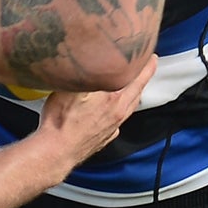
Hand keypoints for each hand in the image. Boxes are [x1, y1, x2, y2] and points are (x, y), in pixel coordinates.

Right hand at [33, 52, 156, 161]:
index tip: (151, 56)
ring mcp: (112, 127)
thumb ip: (86, 72)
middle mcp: (117, 112)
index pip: (138, 77)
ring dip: (134, 94)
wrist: (56, 151)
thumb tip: (91, 56)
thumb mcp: (72, 86)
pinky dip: (120, 111)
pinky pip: (118, 121)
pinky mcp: (104, 137)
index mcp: (113, 98)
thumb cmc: (61, 122)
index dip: (146, 64)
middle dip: (143, 77)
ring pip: (130, 107)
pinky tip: (113, 109)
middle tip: (148, 66)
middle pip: (137, 91)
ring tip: (134, 86)